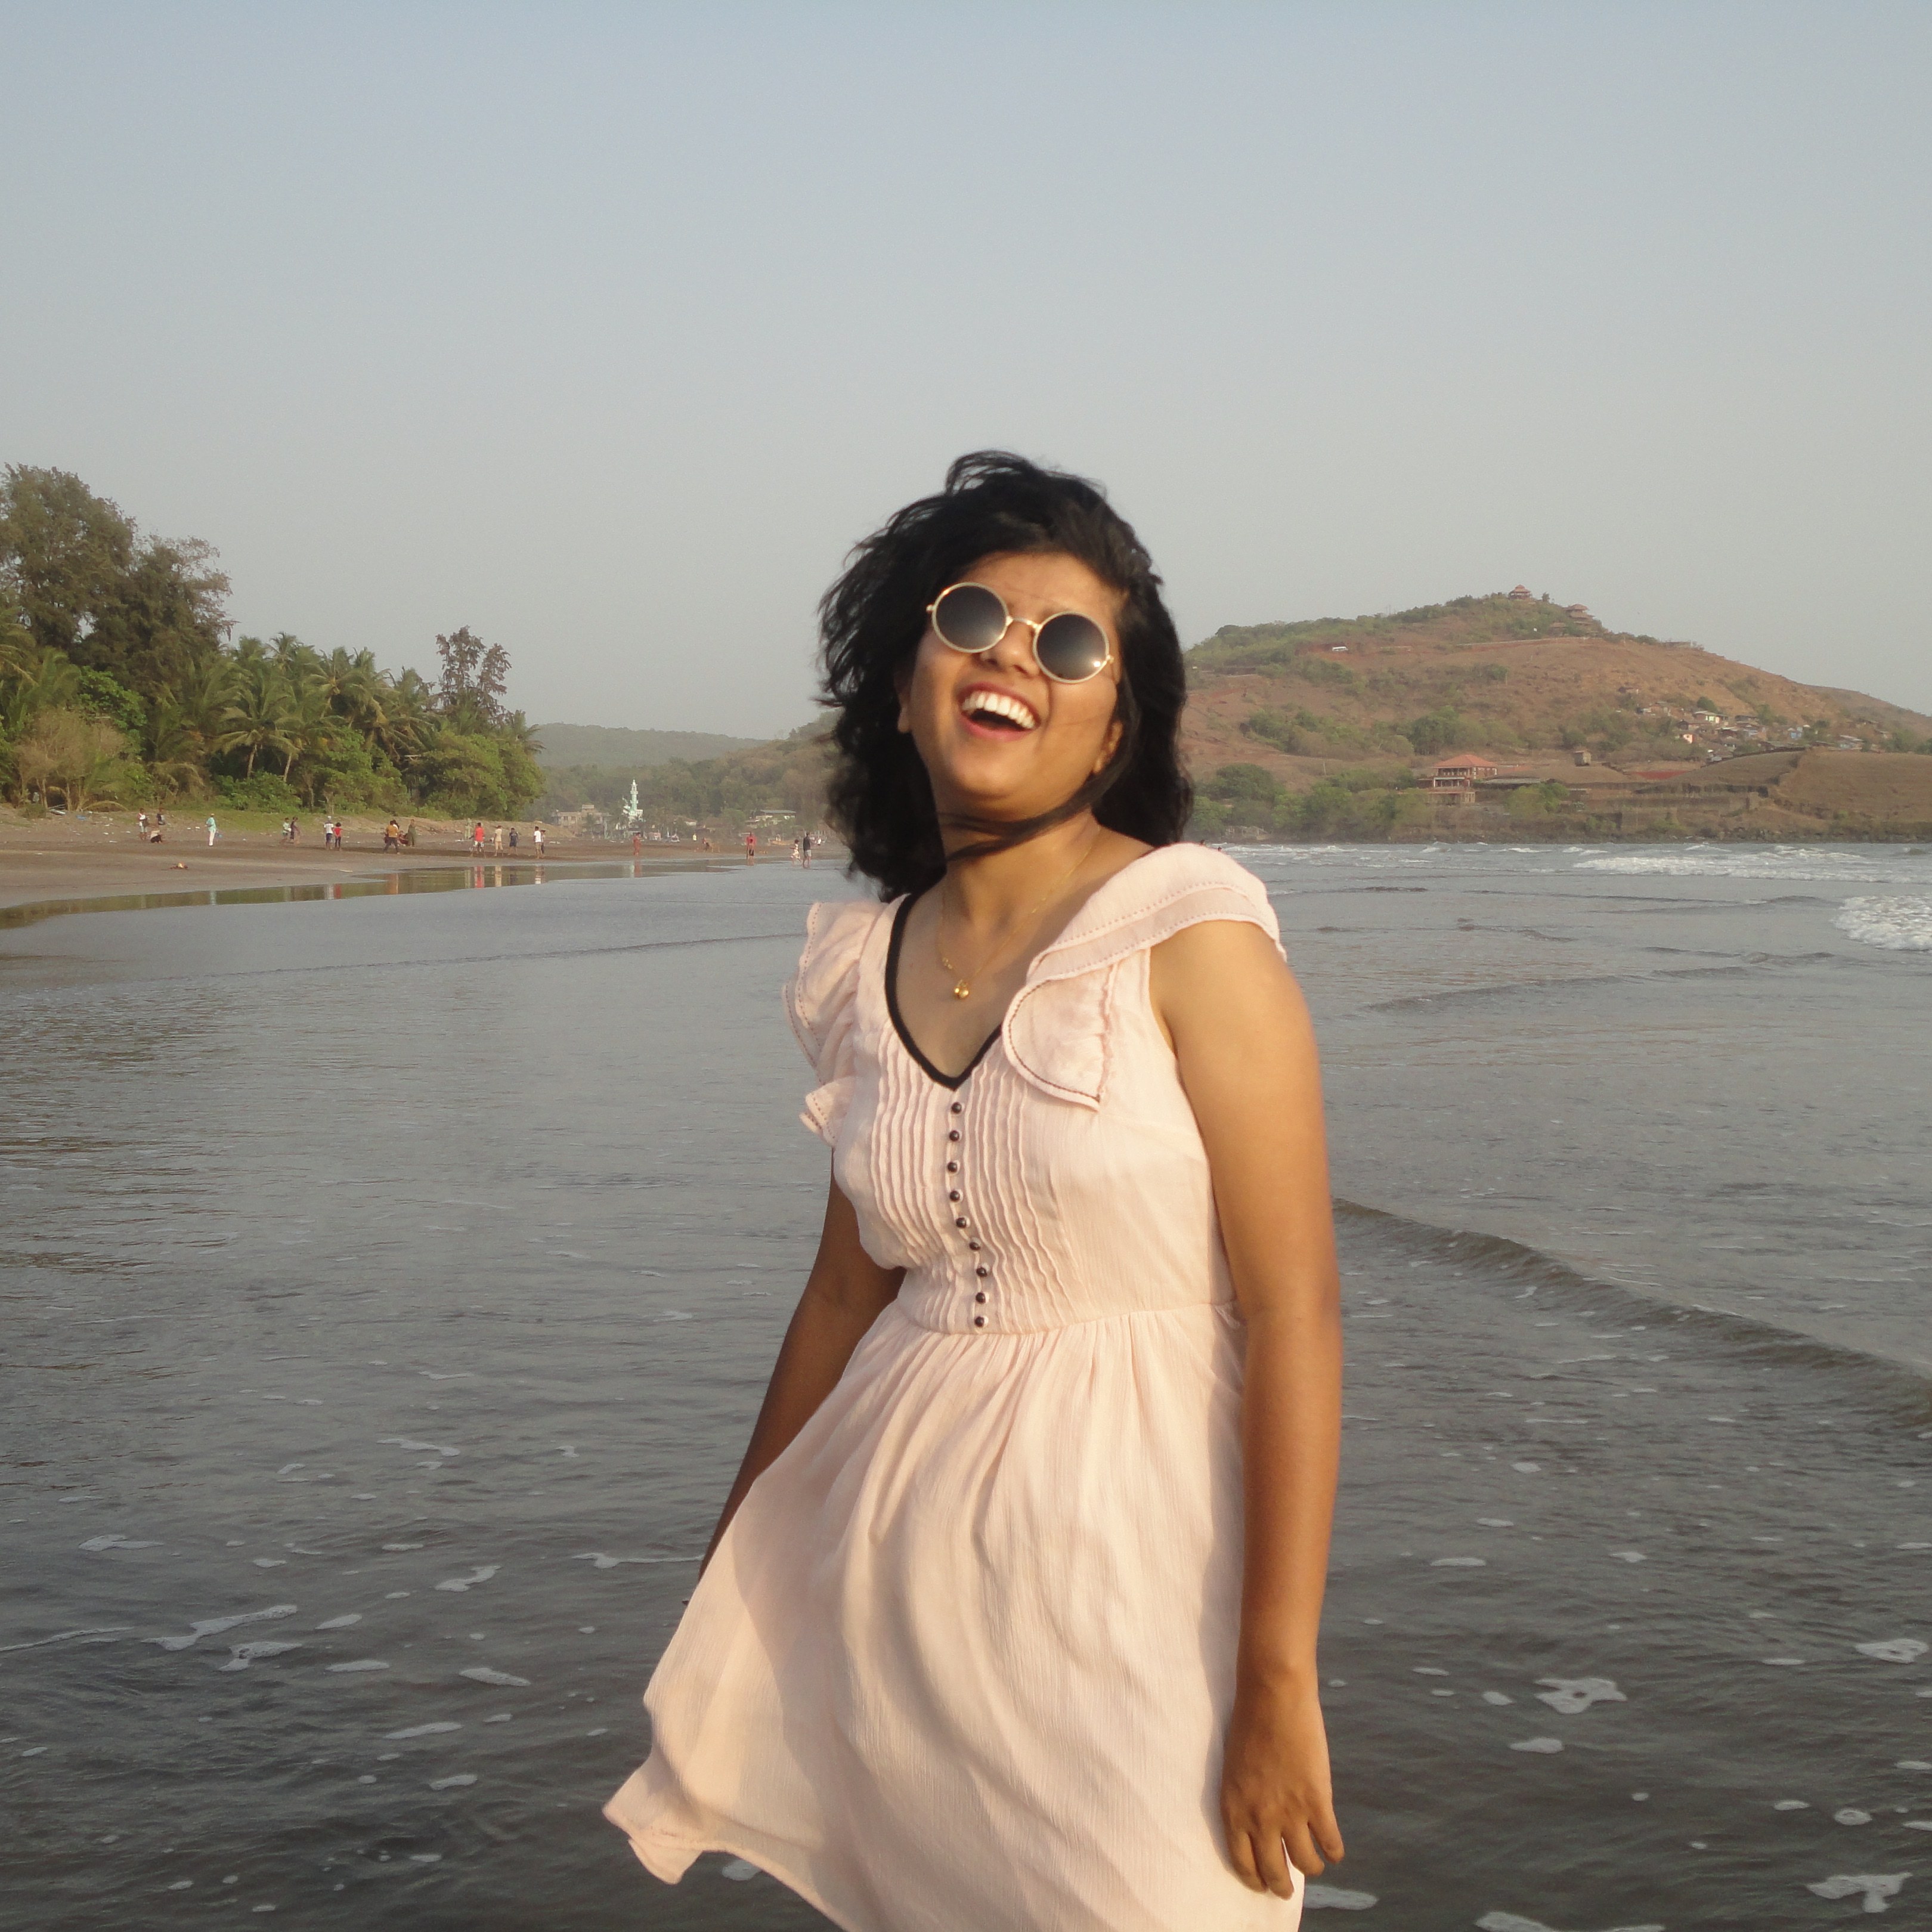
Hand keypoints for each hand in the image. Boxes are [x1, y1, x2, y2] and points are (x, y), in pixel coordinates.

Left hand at [1220, 1674, 1343, 1895]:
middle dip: (1281, 1886)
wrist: (1272, 1695)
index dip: (1255, 1879)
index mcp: (1233, 1809)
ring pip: (1305, 1863)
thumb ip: (1245, 1798)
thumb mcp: (1234, 1768)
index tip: (1262, 1885)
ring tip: (1313, 1867)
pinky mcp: (1317, 1800)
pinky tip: (1334, 1852)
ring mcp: (1289, 1812)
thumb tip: (1260, 1823)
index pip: (1242, 1862)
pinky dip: (1334, 1852)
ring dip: (1310, 1869)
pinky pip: (1329, 1842)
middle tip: (1287, 1891)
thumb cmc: (1249, 1723)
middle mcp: (1259, 1818)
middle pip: (1273, 1871)